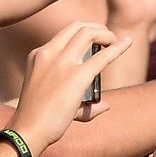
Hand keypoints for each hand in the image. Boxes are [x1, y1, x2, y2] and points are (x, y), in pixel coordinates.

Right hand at [8, 22, 129, 149]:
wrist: (27, 130)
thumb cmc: (38, 120)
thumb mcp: (49, 96)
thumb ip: (76, 98)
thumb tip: (105, 105)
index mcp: (39, 54)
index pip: (65, 32)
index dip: (85, 30)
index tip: (97, 39)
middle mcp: (49, 53)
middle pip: (78, 26)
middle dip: (98, 28)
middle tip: (110, 39)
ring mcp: (61, 63)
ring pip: (89, 33)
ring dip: (107, 35)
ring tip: (117, 43)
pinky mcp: (76, 77)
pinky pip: (102, 57)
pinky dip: (118, 48)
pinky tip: (128, 43)